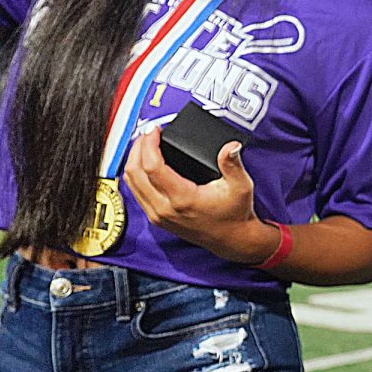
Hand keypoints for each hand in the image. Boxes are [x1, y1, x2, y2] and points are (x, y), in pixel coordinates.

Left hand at [121, 128, 277, 264]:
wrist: (232, 240)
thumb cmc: (235, 214)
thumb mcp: (241, 186)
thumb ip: (233, 164)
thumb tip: (230, 146)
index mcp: (183, 198)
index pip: (152, 166)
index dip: (149, 144)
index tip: (155, 131)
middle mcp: (165, 208)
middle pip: (134, 172)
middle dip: (138, 148)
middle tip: (148, 134)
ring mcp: (158, 215)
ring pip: (130, 182)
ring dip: (134, 160)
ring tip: (145, 145)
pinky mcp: (156, 218)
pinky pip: (136, 192)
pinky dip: (136, 174)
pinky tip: (145, 163)